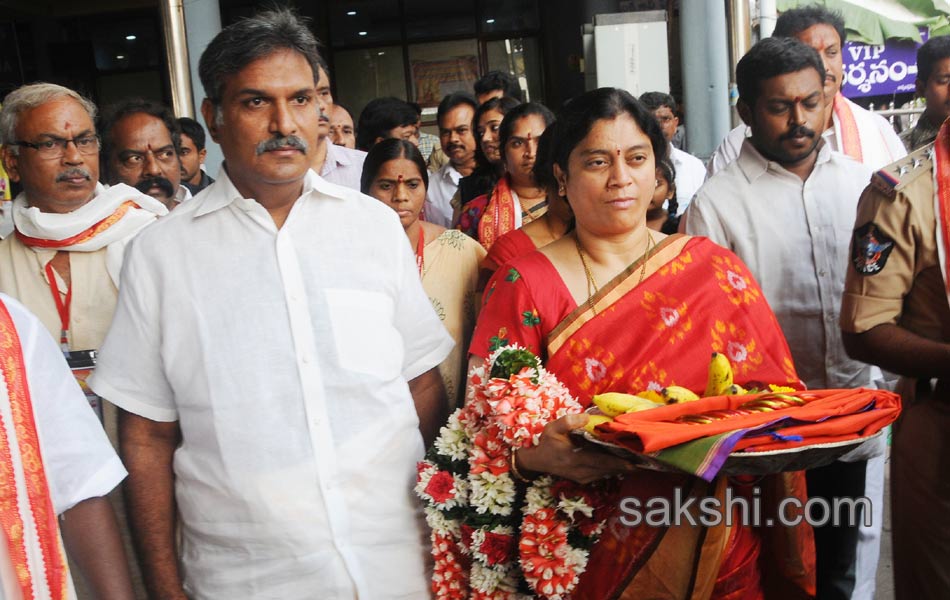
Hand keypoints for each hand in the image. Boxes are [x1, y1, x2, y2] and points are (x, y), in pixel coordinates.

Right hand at [516, 414, 635, 483]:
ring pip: (608, 472)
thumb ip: (568, 421)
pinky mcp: (585, 479)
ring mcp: (584, 477)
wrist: (538, 462)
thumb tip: (585, 418)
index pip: (602, 461)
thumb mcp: (552, 428)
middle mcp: (582, 471)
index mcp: (575, 458)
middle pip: (610, 468)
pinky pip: (604, 474)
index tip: (636, 459)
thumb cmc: (547, 443)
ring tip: (640, 459)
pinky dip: (615, 468)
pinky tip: (625, 462)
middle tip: (645, 459)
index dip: (620, 461)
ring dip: (623, 467)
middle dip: (627, 464)